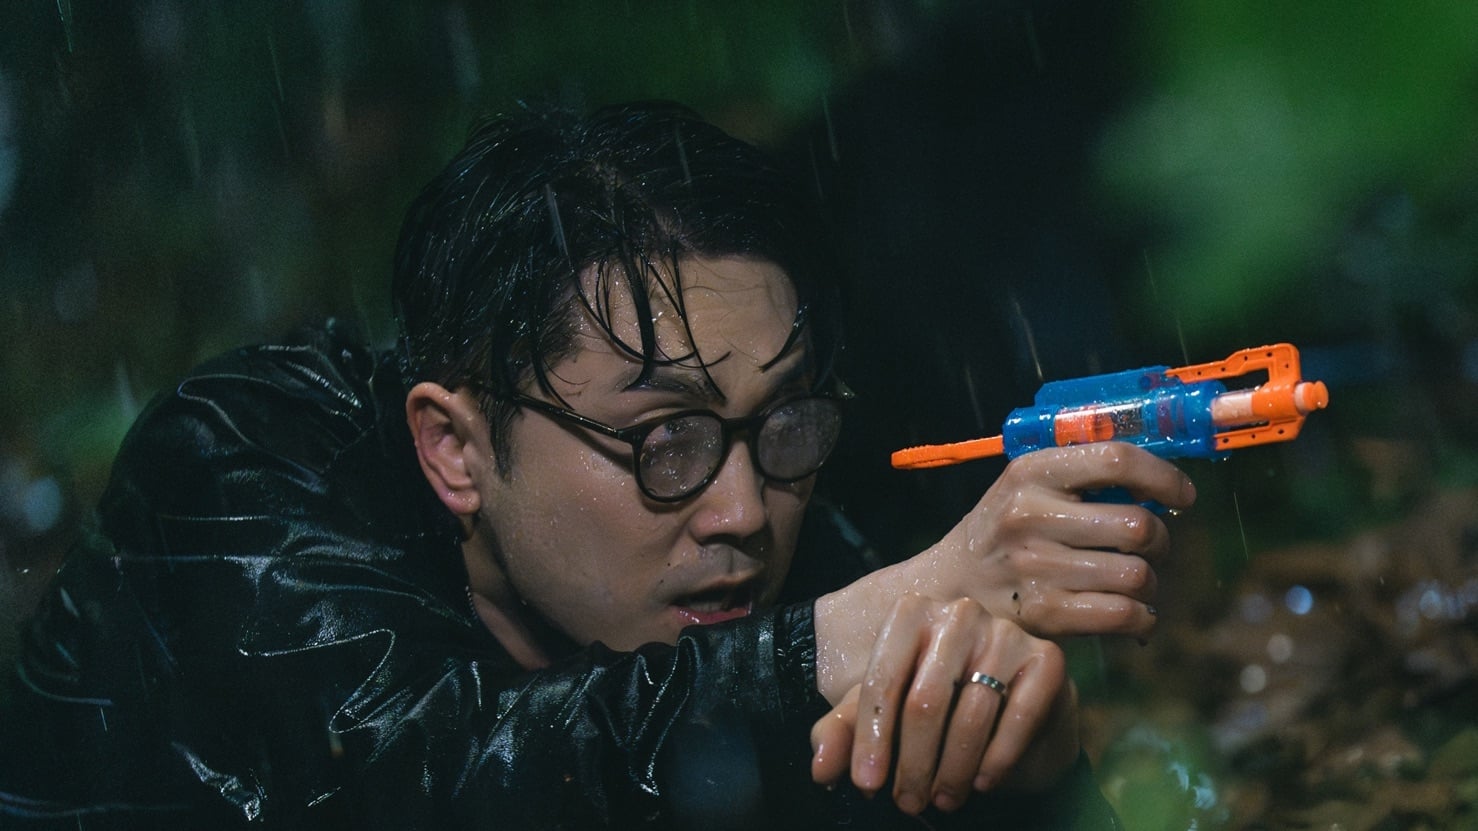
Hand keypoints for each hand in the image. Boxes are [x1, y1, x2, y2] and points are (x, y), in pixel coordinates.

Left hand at [810, 594, 1079, 814]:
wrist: (1011, 702)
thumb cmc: (936, 702)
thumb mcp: (884, 715)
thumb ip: (844, 735)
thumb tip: (821, 769)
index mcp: (911, 613)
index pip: (883, 680)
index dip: (871, 739)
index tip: (866, 785)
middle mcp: (959, 613)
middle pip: (926, 701)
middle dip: (913, 763)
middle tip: (907, 802)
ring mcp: (1007, 633)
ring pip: (972, 715)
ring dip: (953, 770)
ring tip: (941, 799)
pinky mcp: (1048, 659)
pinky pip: (1019, 717)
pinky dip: (998, 759)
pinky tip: (984, 784)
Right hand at [919, 442, 1195, 639]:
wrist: (949, 587)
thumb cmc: (1007, 531)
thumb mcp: (1029, 485)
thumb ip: (1085, 472)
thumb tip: (1166, 475)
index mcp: (1032, 471)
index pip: (1116, 459)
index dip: (1163, 477)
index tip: (1182, 495)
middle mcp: (1029, 515)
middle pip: (1138, 526)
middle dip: (1159, 541)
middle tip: (1147, 547)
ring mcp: (1035, 567)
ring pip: (1138, 575)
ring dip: (1150, 583)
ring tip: (1133, 581)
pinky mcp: (1043, 613)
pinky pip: (1124, 614)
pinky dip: (1141, 618)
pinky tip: (1133, 613)